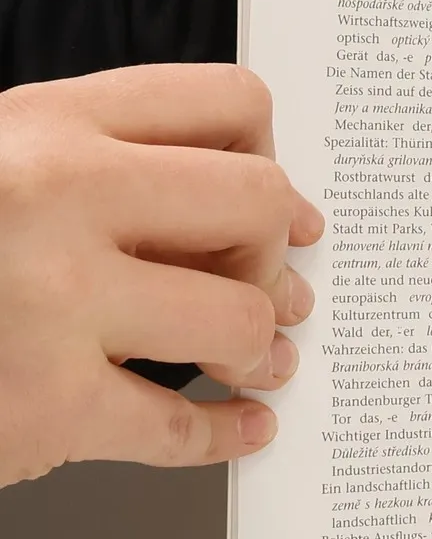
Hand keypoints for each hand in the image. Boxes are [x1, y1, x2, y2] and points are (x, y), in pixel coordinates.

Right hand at [0, 62, 323, 486]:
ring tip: (260, 359)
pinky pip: (180, 426)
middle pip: (255, 205)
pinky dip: (225, 434)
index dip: (271, 160)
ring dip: (264, 348)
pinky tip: (239, 427)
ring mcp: (53, 304)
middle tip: (275, 286)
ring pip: (239, 319)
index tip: (281, 207)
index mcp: (43, 125)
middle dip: (274, 255)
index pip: (225, 104)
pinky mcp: (44, 408)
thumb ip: (87, 168)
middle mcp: (56, 198)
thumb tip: (226, 209)